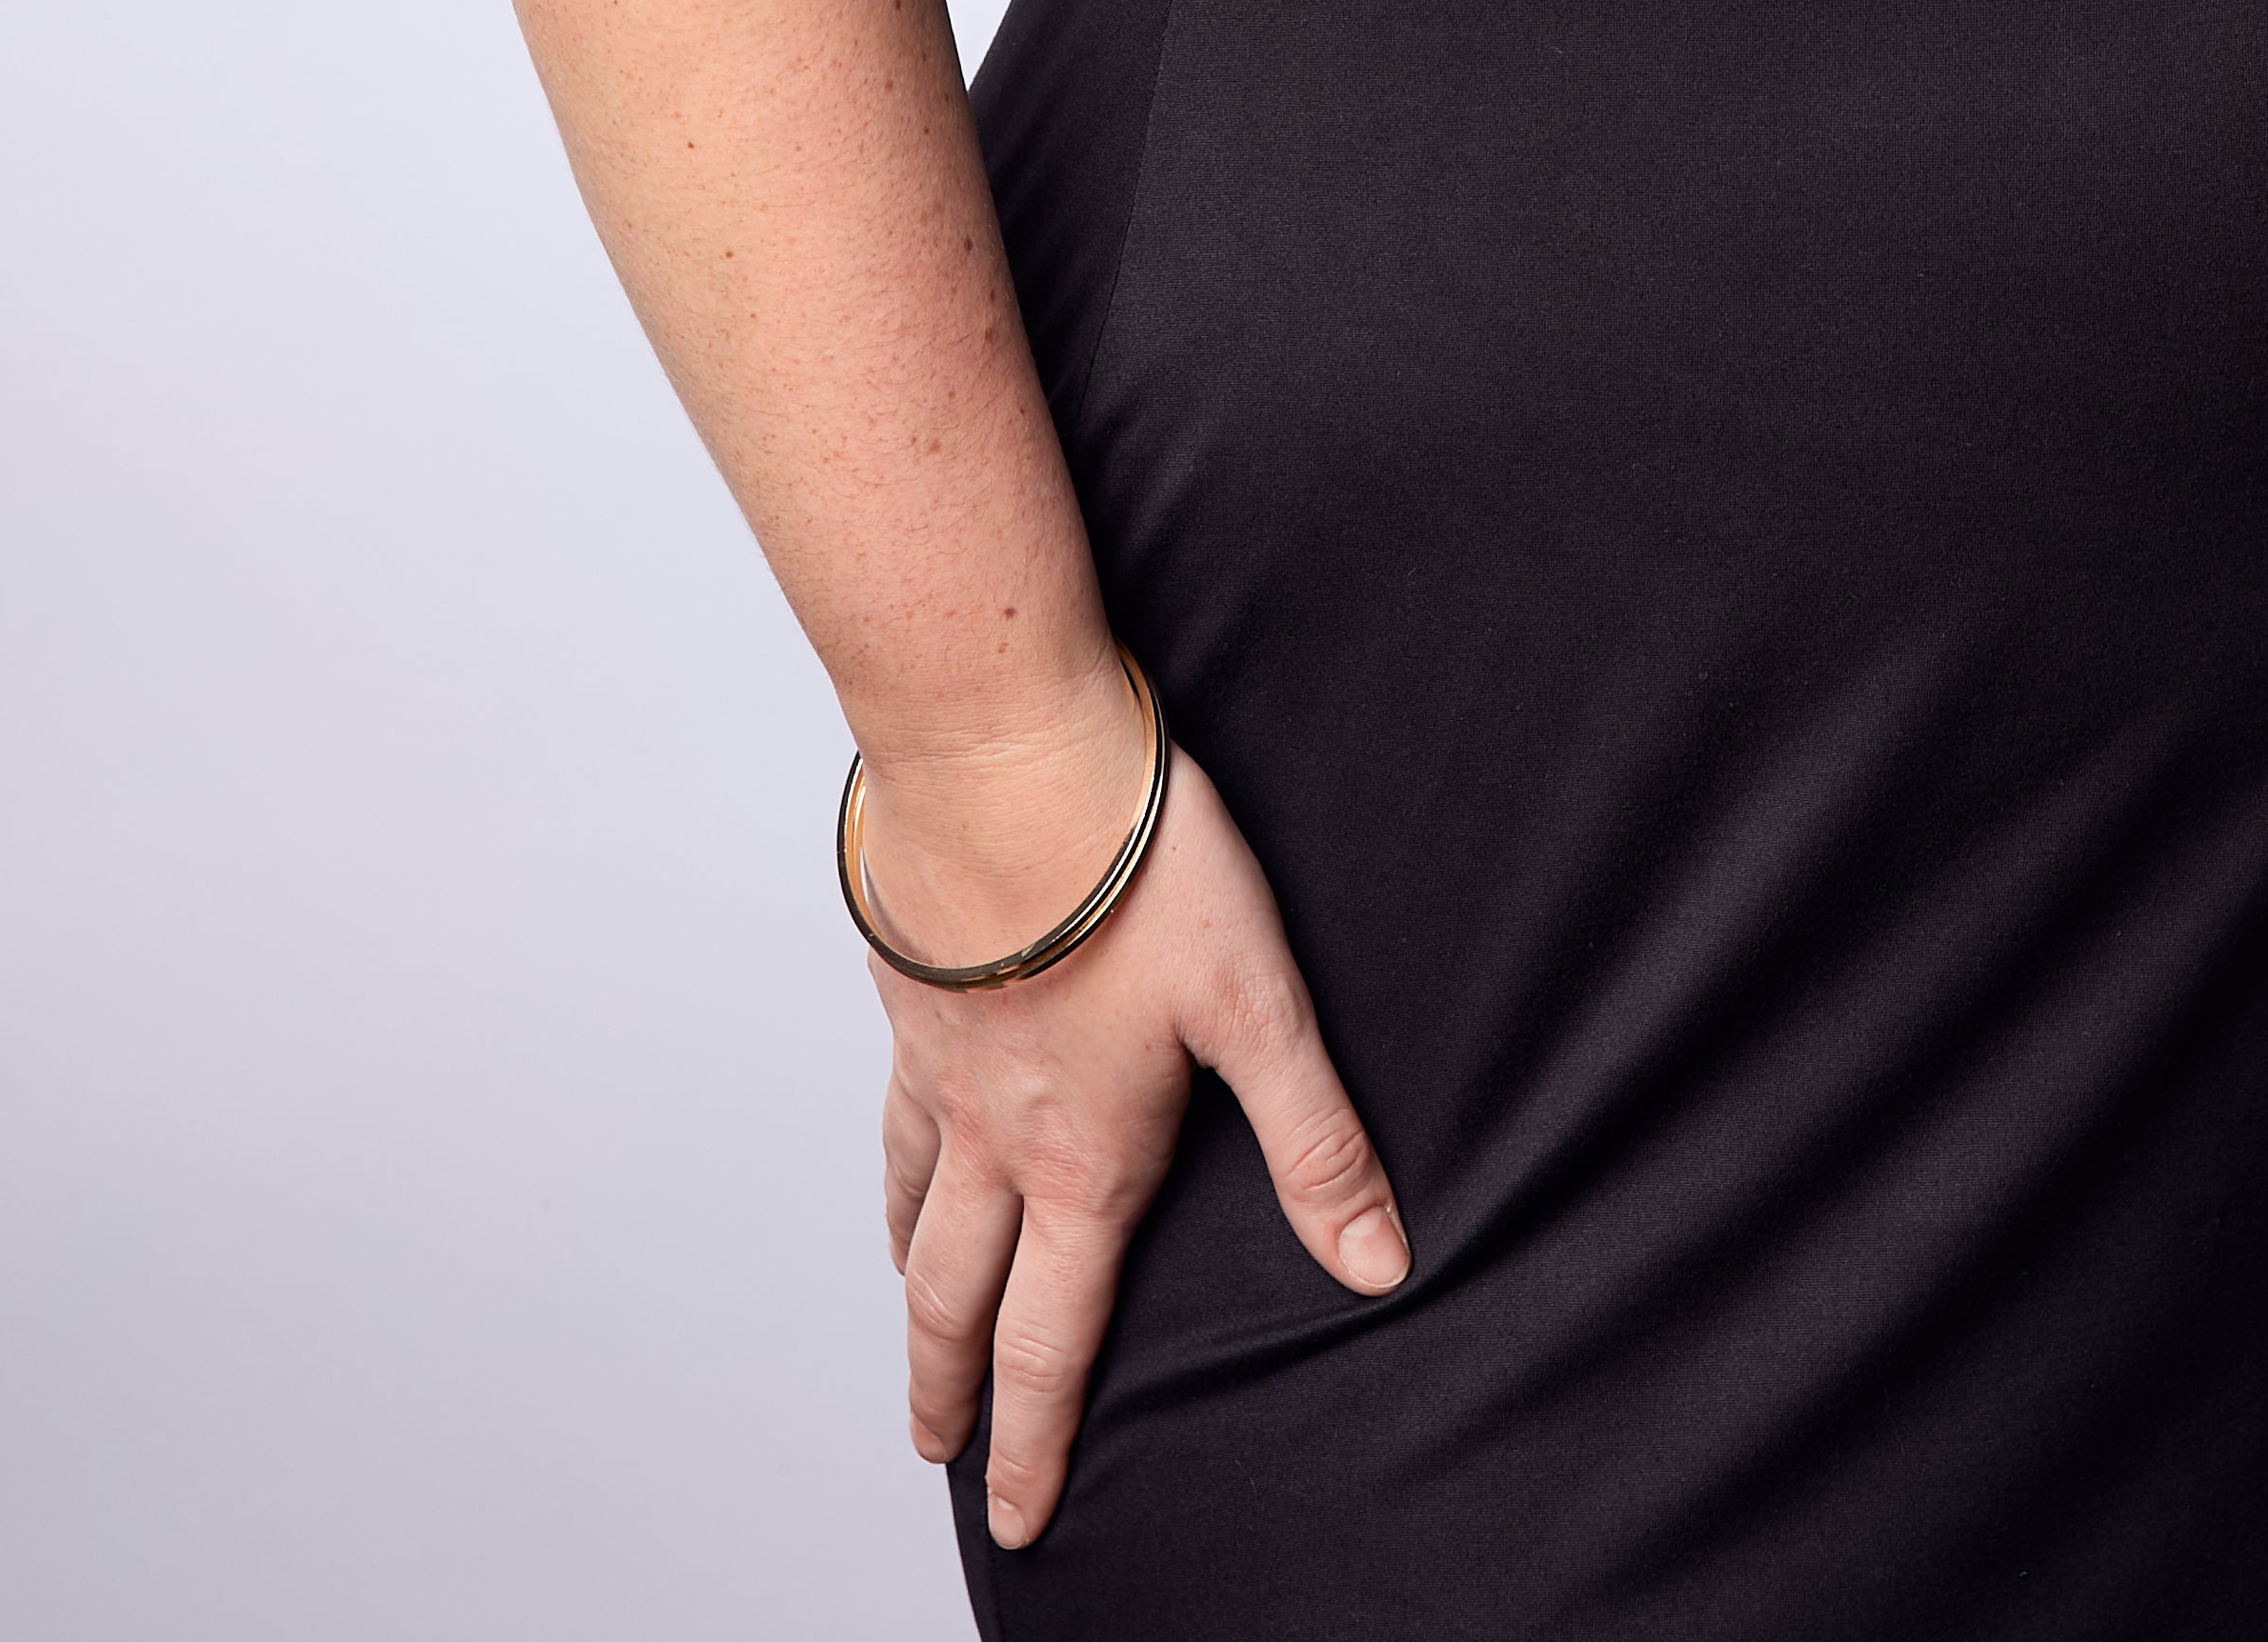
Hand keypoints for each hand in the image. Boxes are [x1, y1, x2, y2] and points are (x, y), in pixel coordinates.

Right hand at [862, 667, 1408, 1551]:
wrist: (1004, 753)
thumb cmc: (1136, 866)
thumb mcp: (1259, 1005)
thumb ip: (1315, 1139)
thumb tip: (1376, 1265)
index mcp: (1082, 1153)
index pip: (1052, 1335)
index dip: (1038, 1440)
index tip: (1021, 1515)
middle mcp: (994, 1128)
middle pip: (957, 1295)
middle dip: (948, 1390)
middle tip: (937, 1454)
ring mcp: (938, 1060)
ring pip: (913, 1199)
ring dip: (914, 1275)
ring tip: (912, 1304)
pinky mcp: (908, 983)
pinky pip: (892, 1098)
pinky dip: (892, 1149)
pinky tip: (905, 1125)